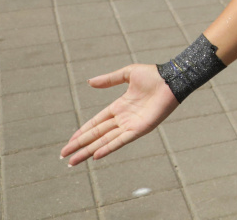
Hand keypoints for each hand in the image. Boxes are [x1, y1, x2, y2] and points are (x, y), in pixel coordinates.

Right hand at [60, 64, 177, 165]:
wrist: (172, 79)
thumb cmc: (154, 75)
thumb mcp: (128, 74)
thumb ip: (109, 79)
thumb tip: (89, 82)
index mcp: (119, 106)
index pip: (96, 122)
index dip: (82, 132)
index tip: (70, 141)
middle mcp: (123, 118)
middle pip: (97, 135)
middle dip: (80, 145)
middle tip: (64, 156)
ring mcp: (130, 125)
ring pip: (105, 141)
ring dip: (89, 151)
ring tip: (74, 162)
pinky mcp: (139, 129)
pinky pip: (121, 141)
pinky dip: (108, 148)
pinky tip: (96, 156)